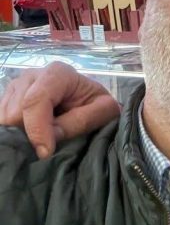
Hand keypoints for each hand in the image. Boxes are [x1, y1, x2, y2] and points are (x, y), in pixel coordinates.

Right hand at [0, 62, 120, 158]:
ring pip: (5, 119)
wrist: (88, 100)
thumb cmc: (97, 104)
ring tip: (45, 135)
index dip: (37, 128)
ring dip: (22, 134)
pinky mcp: (6, 100)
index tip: (46, 152)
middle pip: (15, 112)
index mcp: (58, 73)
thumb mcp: (104, 110)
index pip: (36, 100)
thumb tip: (51, 137)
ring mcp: (16, 86)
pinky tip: (31, 133)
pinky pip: (1, 122)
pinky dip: (14, 133)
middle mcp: (32, 75)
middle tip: (50, 143)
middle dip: (31, 133)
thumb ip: (82, 121)